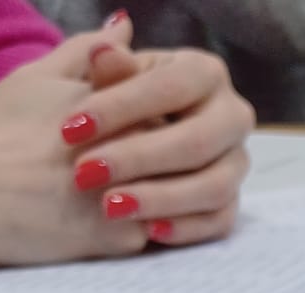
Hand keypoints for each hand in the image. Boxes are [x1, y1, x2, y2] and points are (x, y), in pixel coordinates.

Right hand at [0, 27, 147, 263]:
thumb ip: (86, 51)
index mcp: (118, 97)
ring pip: (169, 197)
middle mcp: (131, 139)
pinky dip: (125, 232)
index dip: (139, 126)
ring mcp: (128, 188)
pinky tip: (86, 225)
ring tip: (92, 199)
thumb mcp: (35, 76)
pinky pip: (148, 235)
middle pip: (174, 153)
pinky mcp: (115, 236)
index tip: (99, 140)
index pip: (166, 109)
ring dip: (145, 199)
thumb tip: (125, 26)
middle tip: (90, 174)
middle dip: (151, 164)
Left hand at [61, 37, 255, 246]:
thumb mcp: (93, 82)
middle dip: (139, 158)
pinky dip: (185, 228)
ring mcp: (234, 162)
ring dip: (161, 198)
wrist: (107, 148)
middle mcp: (230, 115)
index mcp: (203, 73)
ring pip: (214, 185)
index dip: (122, 106)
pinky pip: (219, 221)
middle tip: (84, 173)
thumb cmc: (100, 108)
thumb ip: (102, 70)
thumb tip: (104, 50)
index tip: (70, 128)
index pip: (172, 87)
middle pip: (198, 140)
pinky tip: (147, 230)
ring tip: (110, 206)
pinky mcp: (227, 203)